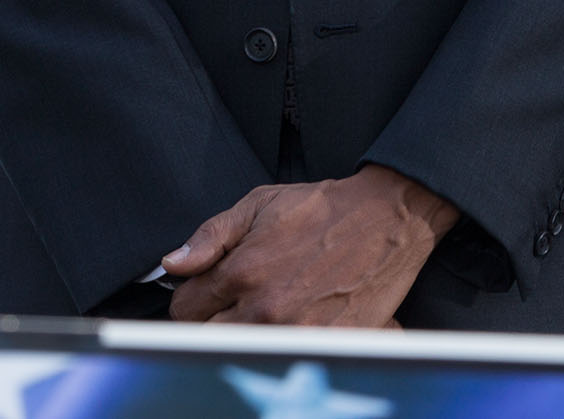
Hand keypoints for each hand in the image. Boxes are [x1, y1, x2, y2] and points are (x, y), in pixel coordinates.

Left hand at [162, 165, 461, 325]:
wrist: (390, 217)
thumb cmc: (326, 209)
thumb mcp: (261, 203)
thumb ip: (211, 235)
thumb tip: (173, 264)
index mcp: (242, 272)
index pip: (184, 308)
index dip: (194, 298)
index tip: (211, 291)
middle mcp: (264, 308)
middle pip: (206, 339)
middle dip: (213, 321)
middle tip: (238, 303)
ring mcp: (296, 331)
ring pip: (241, 353)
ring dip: (246, 336)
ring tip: (268, 312)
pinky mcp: (326, 345)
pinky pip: (286, 359)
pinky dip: (286, 346)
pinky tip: (298, 322)